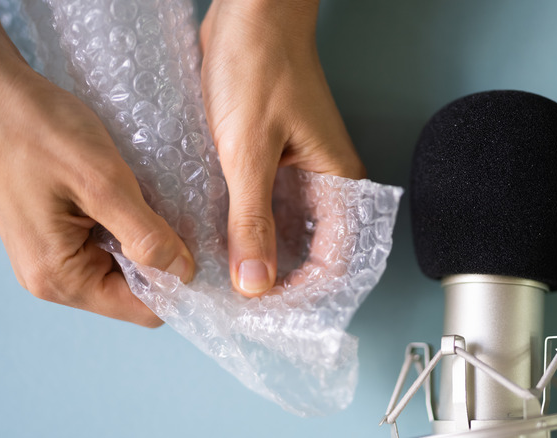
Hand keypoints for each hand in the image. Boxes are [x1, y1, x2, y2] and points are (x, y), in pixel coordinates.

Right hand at [0, 1, 193, 326]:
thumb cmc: (38, 129)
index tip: (206, 253)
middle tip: (187, 219)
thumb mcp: (103, 182)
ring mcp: (50, 254)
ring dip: (147, 239)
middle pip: (133, 291)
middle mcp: (53, 277)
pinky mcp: (53, 231)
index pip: (142, 310)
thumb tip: (183, 273)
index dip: (180, 286)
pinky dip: (128, 224)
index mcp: (61, 277)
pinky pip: (105, 242)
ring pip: (122, 264)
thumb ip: (145, 235)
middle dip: (164, 260)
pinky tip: (137, 196)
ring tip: (161, 202)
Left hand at [200, 0, 365, 295]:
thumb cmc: (259, 66)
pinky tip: (219, 236)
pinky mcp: (272, 158)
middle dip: (280, 279)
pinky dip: (245, 225)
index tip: (265, 308)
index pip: (336, 261)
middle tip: (240, 298)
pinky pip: (264, 205)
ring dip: (260, 253)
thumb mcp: (248, 151)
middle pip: (313, 251)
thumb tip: (255, 282)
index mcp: (337, 181)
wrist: (248, 12)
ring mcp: (298, 170)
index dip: (305, 292)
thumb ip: (251, 220)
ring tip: (225, 274)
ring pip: (286, 230)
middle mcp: (324, 181)